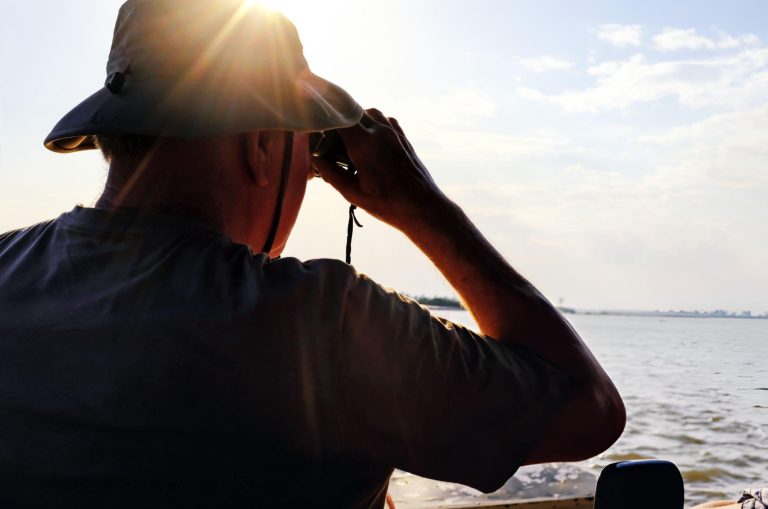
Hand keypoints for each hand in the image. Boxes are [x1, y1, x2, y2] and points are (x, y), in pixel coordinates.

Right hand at [311, 108, 448, 232]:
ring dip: (356, 122)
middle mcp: (380, 132)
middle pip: (351, 112)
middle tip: (330, 144)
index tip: (314, 125)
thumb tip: (314, 158)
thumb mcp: (353, 193)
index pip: (337, 116)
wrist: (424, 207)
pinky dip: (372, 126)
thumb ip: (330, 173)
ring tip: (350, 144)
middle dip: (338, 124)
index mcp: (365, 144)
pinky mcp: (402, 137)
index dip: (323, 117)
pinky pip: (383, 120)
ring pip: (368, 113)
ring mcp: (394, 132)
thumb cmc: (388, 204)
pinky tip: (369, 144)